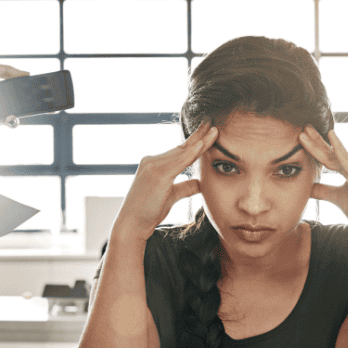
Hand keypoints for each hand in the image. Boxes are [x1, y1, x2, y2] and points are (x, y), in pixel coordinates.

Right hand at [113, 122, 217, 240]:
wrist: (132, 225)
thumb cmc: (148, 212)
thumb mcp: (171, 197)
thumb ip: (185, 187)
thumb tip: (200, 183)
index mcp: (154, 164)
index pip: (179, 150)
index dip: (194, 141)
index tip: (208, 131)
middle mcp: (152, 161)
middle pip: (182, 147)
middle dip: (199, 135)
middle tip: (214, 122)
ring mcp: (153, 166)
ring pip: (182, 152)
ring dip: (200, 141)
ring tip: (215, 131)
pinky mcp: (157, 174)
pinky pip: (179, 162)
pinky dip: (191, 153)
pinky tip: (202, 145)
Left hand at [298, 125, 347, 246]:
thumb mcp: (337, 197)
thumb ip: (323, 190)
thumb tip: (306, 187)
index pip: (331, 155)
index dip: (317, 147)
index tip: (303, 137)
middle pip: (331, 151)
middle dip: (315, 140)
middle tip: (302, 127)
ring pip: (333, 155)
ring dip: (317, 144)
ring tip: (303, 133)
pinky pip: (346, 158)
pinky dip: (338, 147)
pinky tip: (330, 135)